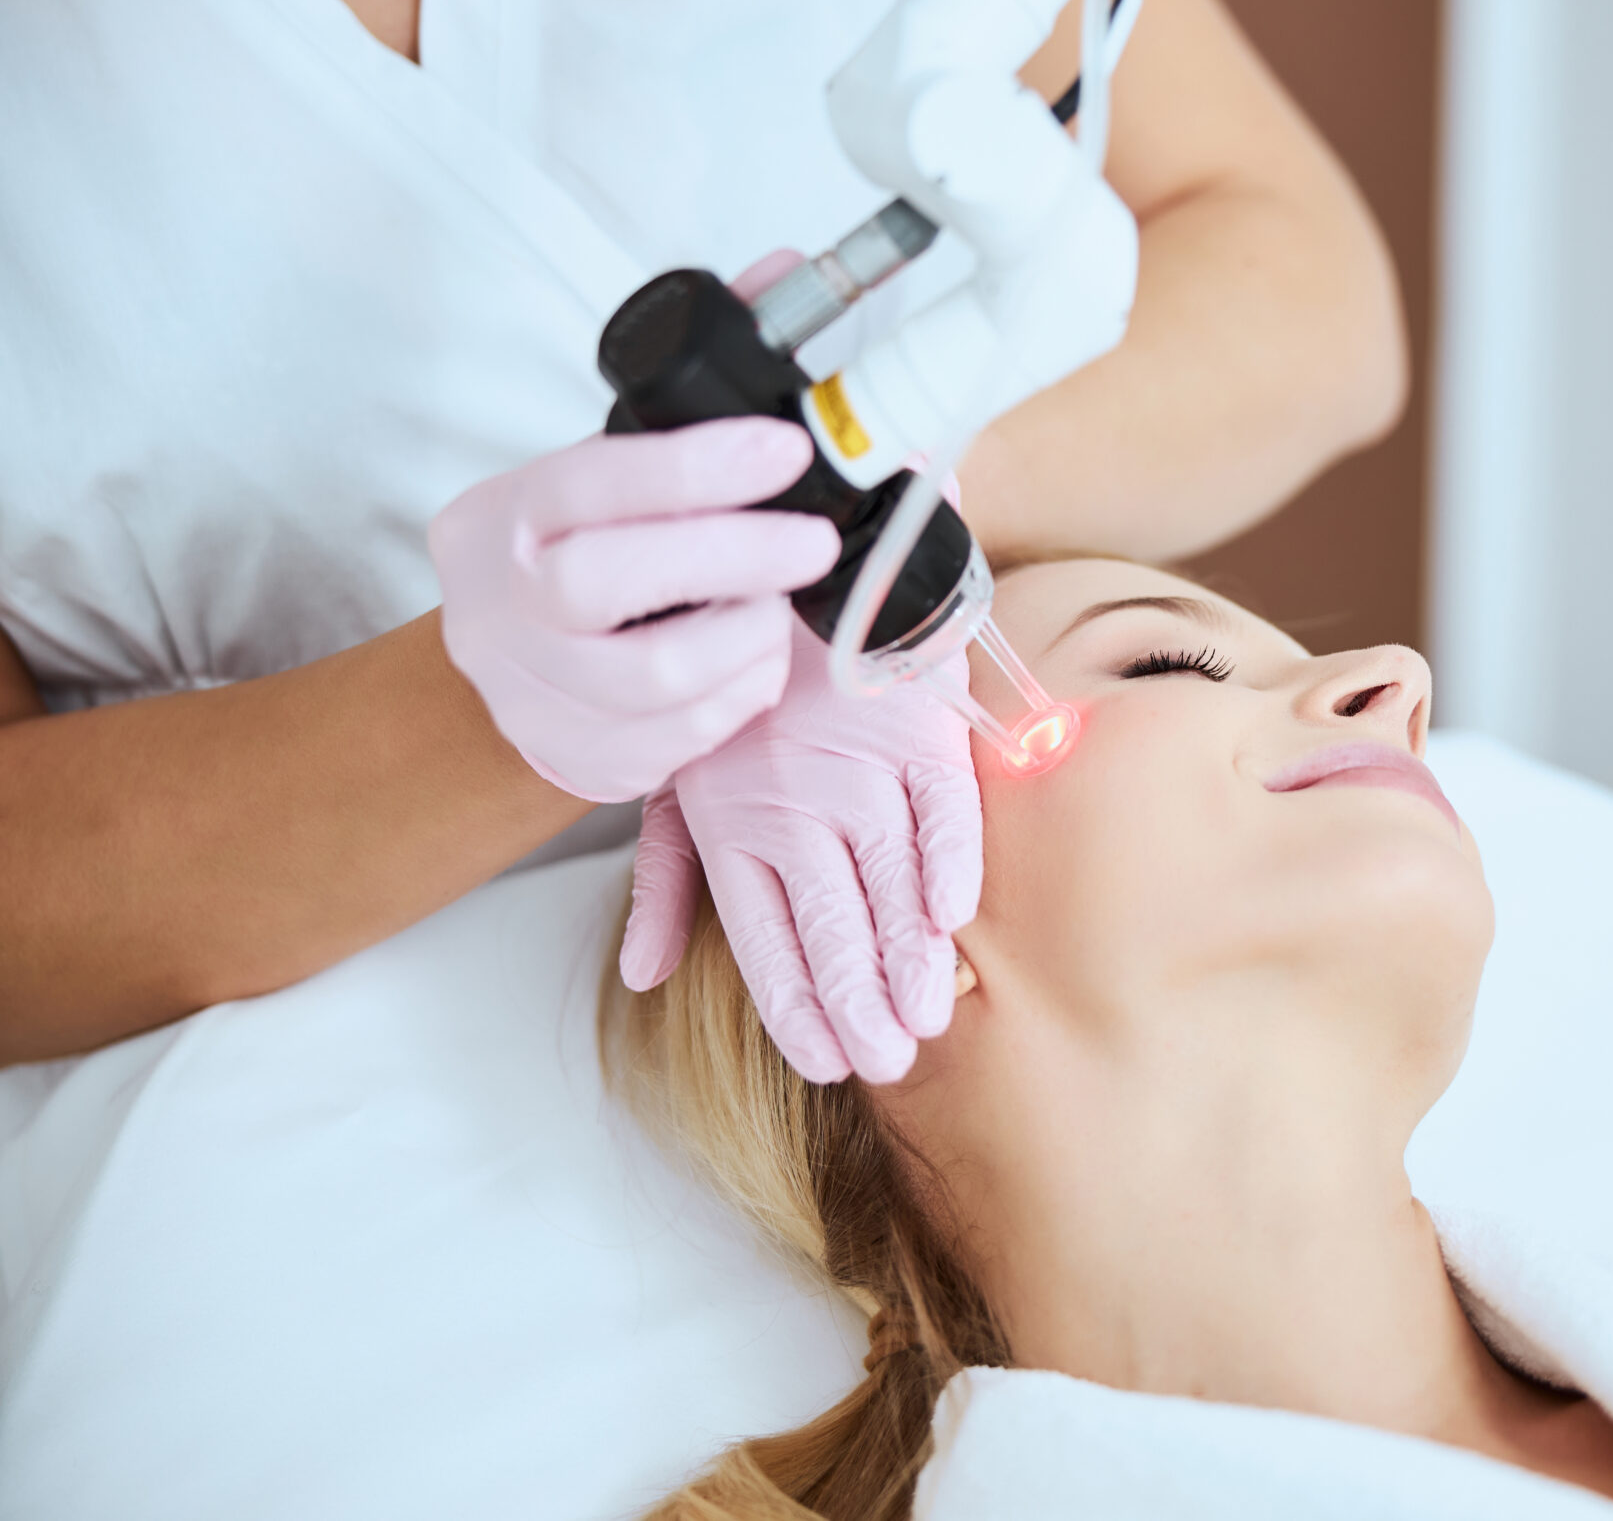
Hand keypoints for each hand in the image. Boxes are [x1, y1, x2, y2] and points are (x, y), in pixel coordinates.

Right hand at [429, 419, 840, 802]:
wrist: (504, 639)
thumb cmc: (575, 548)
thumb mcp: (597, 492)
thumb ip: (670, 480)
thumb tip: (786, 462)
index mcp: (509, 516)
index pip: (589, 484)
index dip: (693, 469)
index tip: (784, 453)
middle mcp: (503, 605)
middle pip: (607, 584)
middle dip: (734, 558)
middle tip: (813, 544)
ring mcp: (527, 692)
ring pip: (658, 676)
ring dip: (750, 637)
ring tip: (774, 609)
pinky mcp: (573, 757)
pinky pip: (682, 737)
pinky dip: (741, 693)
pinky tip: (754, 662)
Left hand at [618, 623, 981, 1083]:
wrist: (794, 571)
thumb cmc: (734, 694)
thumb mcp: (673, 780)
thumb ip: (665, 882)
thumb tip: (641, 975)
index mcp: (730, 828)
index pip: (769, 941)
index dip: (799, 1007)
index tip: (829, 1060)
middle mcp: (793, 805)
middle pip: (833, 922)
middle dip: (860, 1001)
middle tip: (887, 1060)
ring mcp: (859, 768)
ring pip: (889, 878)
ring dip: (909, 952)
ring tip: (925, 1016)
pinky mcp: (919, 728)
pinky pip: (941, 805)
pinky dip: (948, 857)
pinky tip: (953, 915)